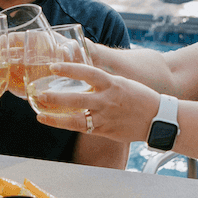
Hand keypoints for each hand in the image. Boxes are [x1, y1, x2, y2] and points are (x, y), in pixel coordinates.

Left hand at [35, 61, 157, 141]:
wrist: (158, 118)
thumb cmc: (139, 97)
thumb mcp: (122, 82)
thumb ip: (102, 81)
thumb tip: (82, 74)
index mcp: (112, 83)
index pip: (87, 72)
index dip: (69, 69)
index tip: (53, 67)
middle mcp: (107, 100)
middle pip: (76, 99)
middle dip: (56, 98)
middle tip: (40, 94)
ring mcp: (106, 117)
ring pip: (76, 119)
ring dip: (56, 117)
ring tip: (40, 115)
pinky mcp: (106, 130)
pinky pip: (83, 128)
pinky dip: (68, 125)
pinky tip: (55, 123)